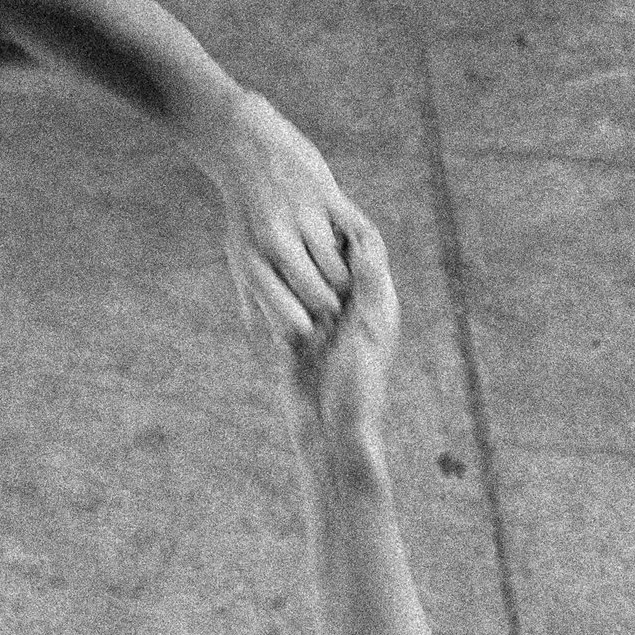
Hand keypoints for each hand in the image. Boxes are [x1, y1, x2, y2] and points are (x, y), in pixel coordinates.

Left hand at [213, 89, 379, 347]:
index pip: (289, 319)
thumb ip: (256, 296)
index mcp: (252, 265)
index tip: (315, 331)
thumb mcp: (242, 255)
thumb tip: (268, 337)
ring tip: (344, 279)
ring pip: (339, 272)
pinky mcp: (325, 195)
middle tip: (341, 309)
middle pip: (319, 300)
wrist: (245, 148)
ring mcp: (301, 219)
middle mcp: (274, 244)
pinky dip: (358, 247)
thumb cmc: (246, 211)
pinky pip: (354, 236)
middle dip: (333, 309)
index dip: (309, 331)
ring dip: (346, 280)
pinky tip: (354, 250)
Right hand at [279, 222, 401, 459]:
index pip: (365, 248)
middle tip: (293, 202)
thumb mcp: (368, 332)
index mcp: (375, 301)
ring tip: (274, 225)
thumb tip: (366, 239)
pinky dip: (276, 285)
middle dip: (316, 233)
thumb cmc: (358, 389)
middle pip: (334, 257)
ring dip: (294, 255)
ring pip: (309, 276)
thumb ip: (369, 286)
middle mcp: (351, 306)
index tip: (326, 199)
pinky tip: (259, 261)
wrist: (332, 435)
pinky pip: (285, 303)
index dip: (348, 222)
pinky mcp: (297, 337)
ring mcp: (323, 321)